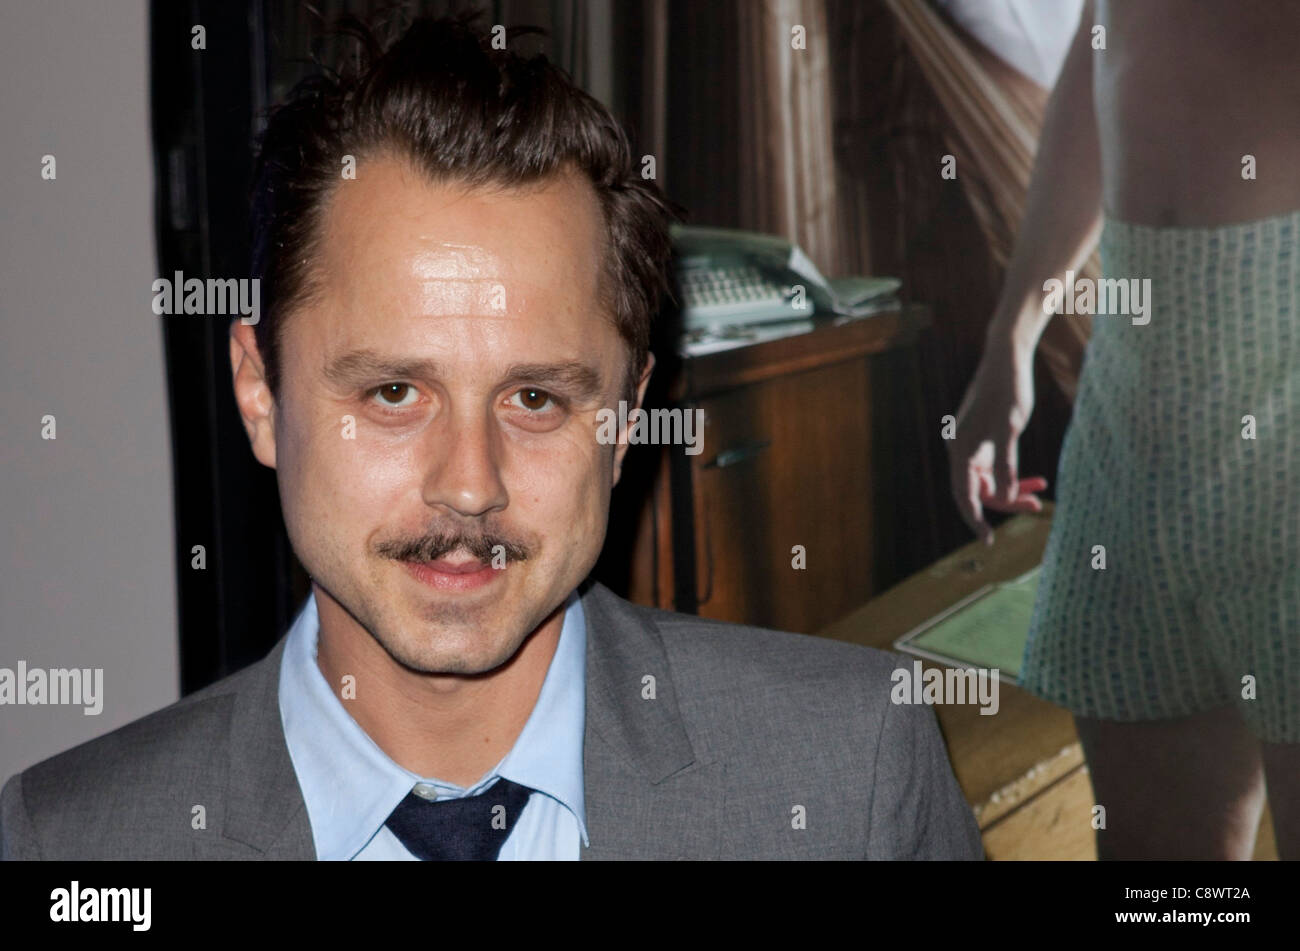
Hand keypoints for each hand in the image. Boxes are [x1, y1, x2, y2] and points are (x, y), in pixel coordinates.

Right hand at [946, 341, 1046, 544]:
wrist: (1006, 359)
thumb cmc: (1007, 391)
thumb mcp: (1009, 430)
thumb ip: (1006, 465)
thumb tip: (1005, 498)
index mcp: (961, 449)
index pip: (964, 495)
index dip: (975, 520)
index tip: (988, 541)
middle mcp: (961, 450)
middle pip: (979, 490)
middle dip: (1007, 502)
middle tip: (1037, 507)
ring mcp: (972, 446)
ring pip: (990, 480)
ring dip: (1013, 489)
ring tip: (1040, 493)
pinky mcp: (983, 440)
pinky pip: (996, 467)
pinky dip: (1014, 474)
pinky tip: (1036, 479)